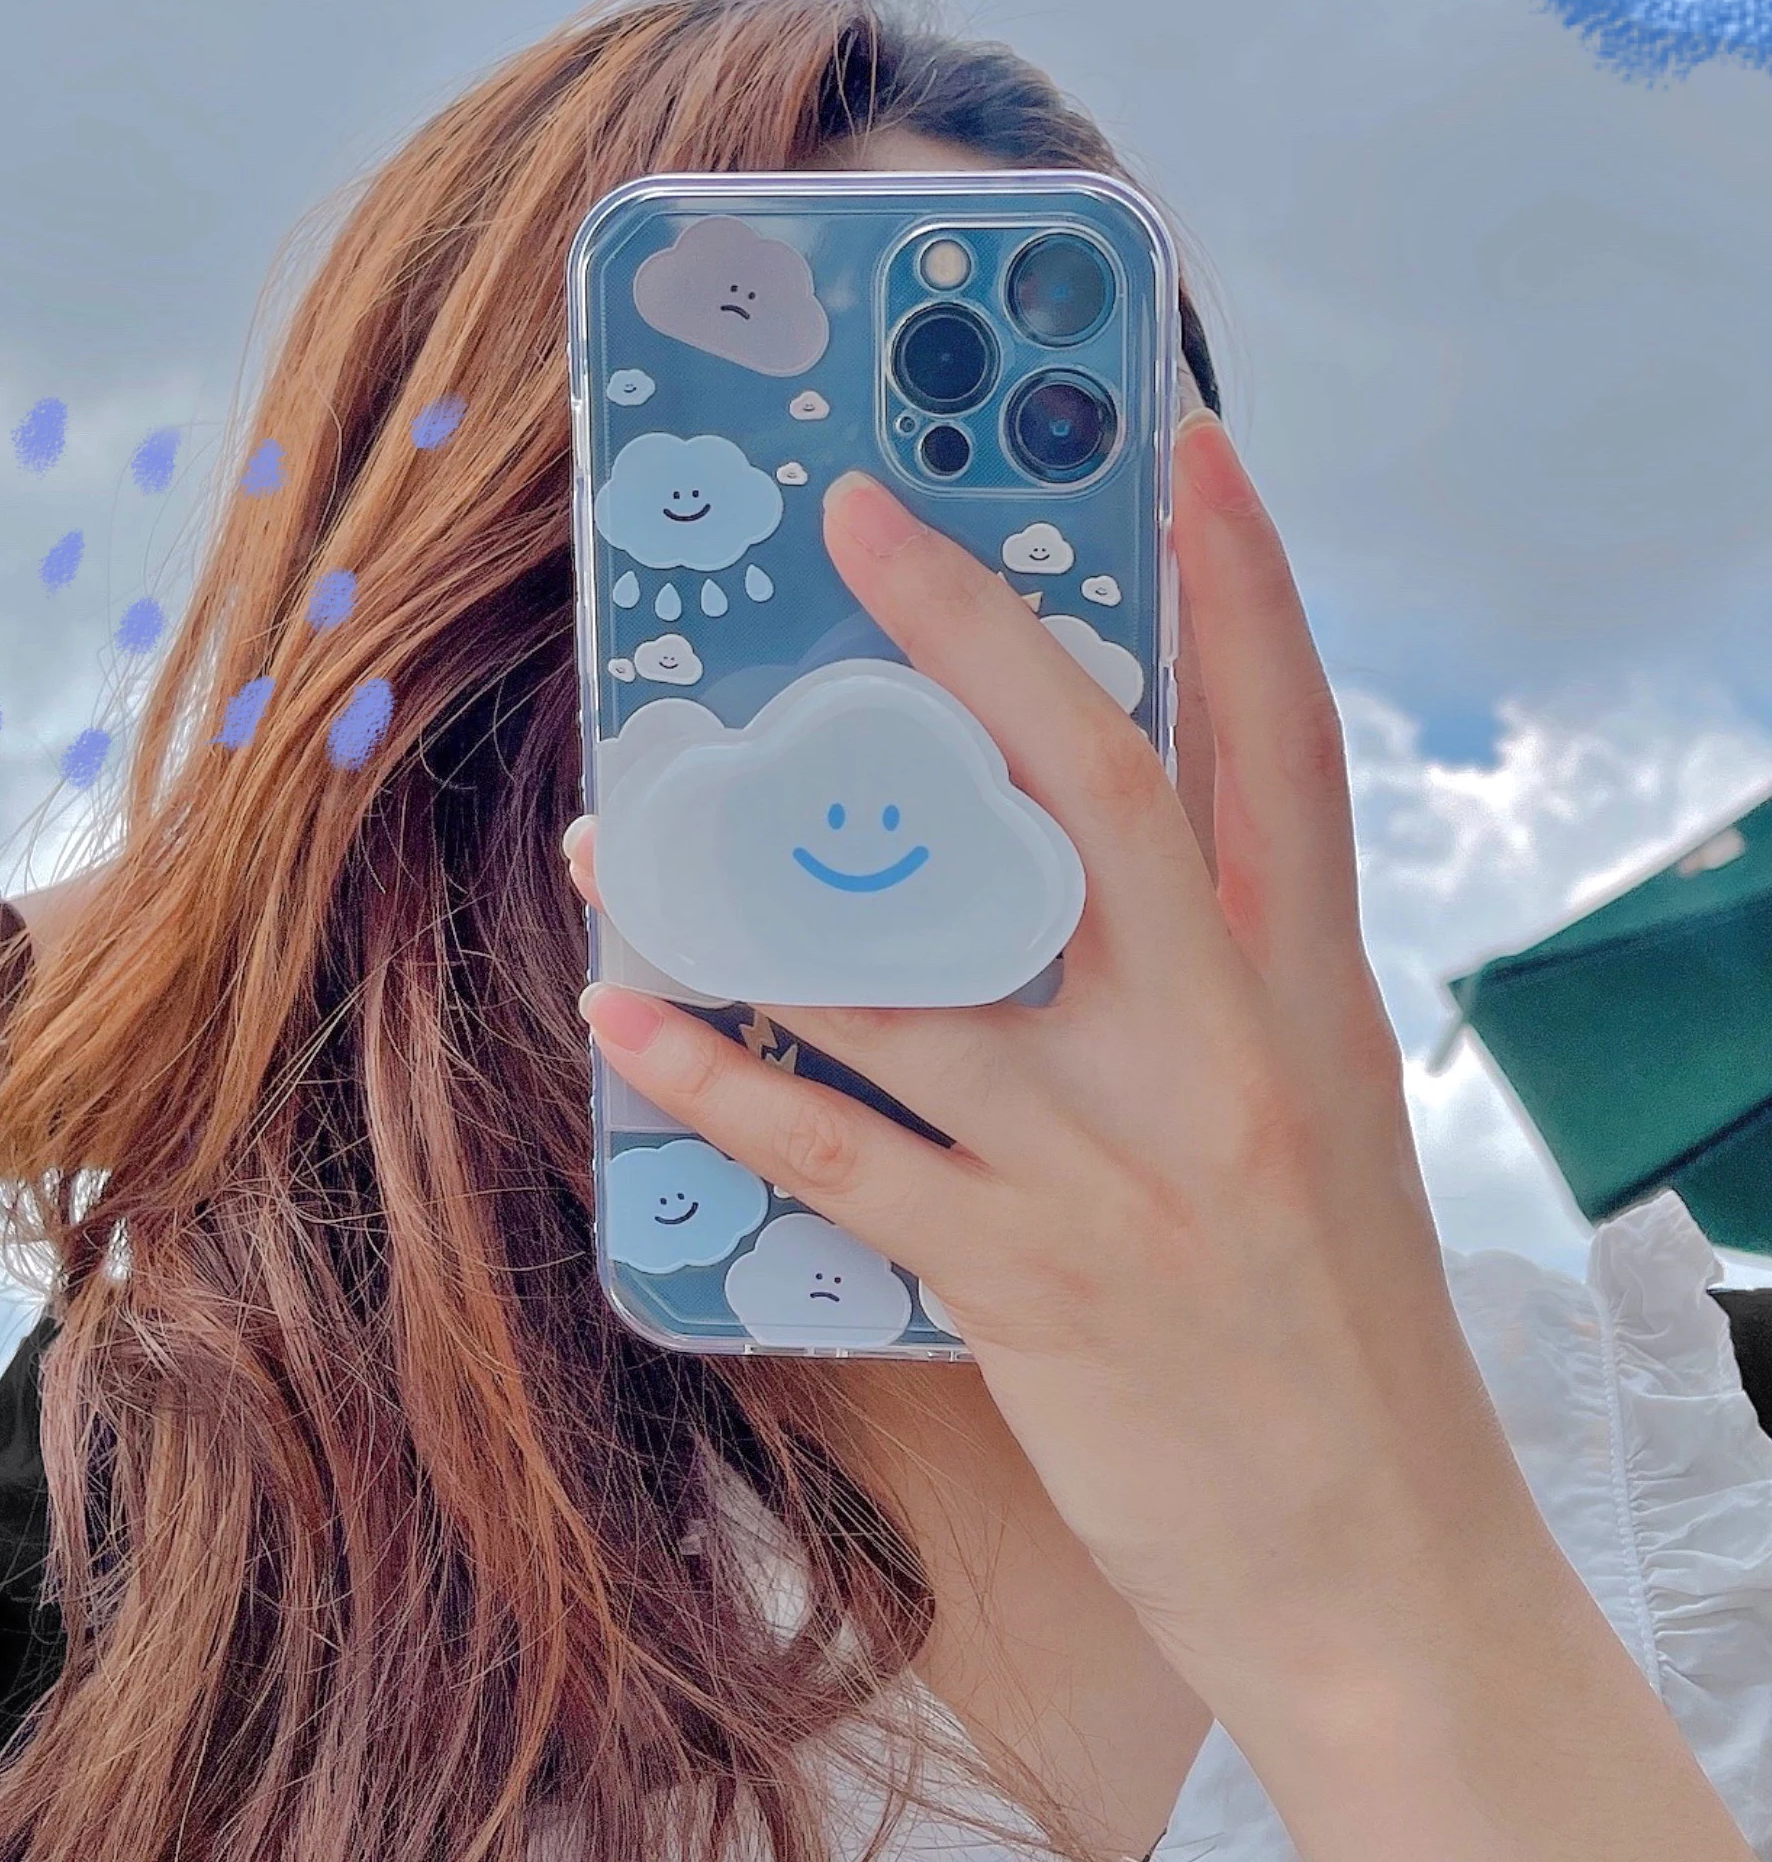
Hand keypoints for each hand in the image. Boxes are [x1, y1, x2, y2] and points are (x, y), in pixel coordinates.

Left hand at [564, 420, 1546, 1720]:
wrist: (1376, 1559)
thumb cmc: (1326, 1317)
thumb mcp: (1307, 1108)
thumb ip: (1211, 972)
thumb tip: (1070, 852)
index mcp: (1306, 990)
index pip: (1288, 742)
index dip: (1249, 585)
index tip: (1192, 440)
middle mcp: (1223, 1044)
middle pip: (1103, 793)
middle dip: (982, 642)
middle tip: (862, 523)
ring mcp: (1124, 1160)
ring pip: (917, 975)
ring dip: (757, 892)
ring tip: (627, 829)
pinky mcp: (1032, 1277)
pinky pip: (848, 1155)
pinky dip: (726, 1086)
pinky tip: (624, 1020)